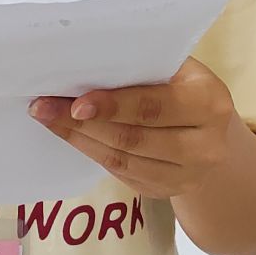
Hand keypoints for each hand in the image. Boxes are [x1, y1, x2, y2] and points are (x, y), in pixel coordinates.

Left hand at [28, 55, 238, 200]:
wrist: (212, 128)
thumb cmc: (184, 85)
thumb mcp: (177, 67)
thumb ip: (142, 67)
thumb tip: (82, 63)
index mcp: (209, 103)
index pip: (153, 107)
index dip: (112, 107)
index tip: (74, 104)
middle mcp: (206, 145)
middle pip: (133, 139)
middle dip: (82, 124)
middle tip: (42, 107)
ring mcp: (189, 176)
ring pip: (123, 161)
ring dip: (79, 139)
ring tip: (47, 118)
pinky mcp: (168, 191)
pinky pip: (123, 174)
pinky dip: (92, 153)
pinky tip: (69, 136)